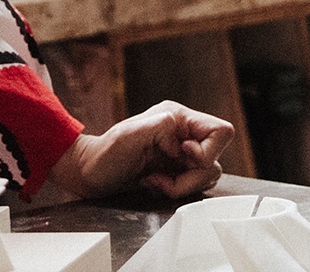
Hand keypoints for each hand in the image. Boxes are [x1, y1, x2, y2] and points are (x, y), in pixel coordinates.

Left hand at [47, 101, 234, 199]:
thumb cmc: (104, 154)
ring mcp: (181, 154)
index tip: (181, 156)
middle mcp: (184, 134)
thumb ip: (160, 127)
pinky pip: (193, 186)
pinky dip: (176, 190)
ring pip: (207, 175)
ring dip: (182, 185)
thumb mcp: (129, 136)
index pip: (221, 131)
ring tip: (155, 182)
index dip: (208, 150)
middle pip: (215, 159)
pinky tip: (154, 184)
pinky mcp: (176, 172)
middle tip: (163, 178)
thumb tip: (182, 139)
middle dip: (191, 176)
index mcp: (177, 118)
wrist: (89, 174)